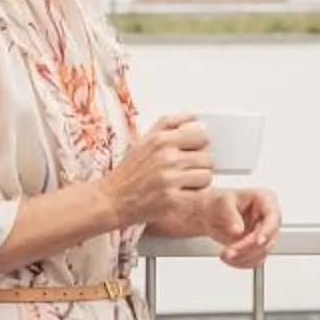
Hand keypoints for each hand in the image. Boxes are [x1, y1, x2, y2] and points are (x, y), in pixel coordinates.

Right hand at [100, 115, 212, 233]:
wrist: (112, 199)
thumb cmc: (129, 172)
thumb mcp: (144, 140)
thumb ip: (169, 125)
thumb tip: (194, 118)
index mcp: (160, 139)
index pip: (202, 134)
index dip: (200, 144)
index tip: (193, 151)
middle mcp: (166, 157)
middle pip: (207, 157)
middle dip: (200, 165)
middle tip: (186, 171)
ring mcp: (169, 179)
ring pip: (207, 176)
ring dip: (199, 182)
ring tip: (183, 184)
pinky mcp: (171, 200)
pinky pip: (200, 195)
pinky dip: (195, 196)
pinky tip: (182, 194)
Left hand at [205, 187, 281, 269]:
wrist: (210, 214)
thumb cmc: (218, 203)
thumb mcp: (222, 203)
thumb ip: (230, 215)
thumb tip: (238, 230)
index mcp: (265, 200)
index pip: (273, 217)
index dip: (268, 231)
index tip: (258, 241)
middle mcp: (267, 217)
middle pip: (268, 238)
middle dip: (248, 248)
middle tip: (230, 251)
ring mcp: (264, 233)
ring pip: (263, 252)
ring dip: (244, 257)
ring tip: (226, 255)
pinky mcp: (258, 246)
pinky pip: (256, 259)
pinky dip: (242, 262)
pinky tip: (230, 258)